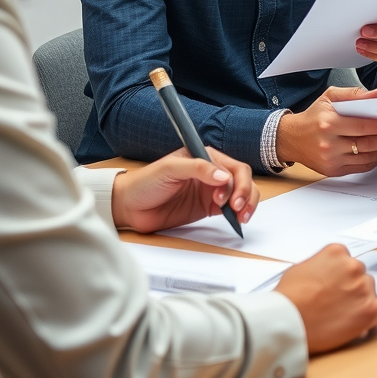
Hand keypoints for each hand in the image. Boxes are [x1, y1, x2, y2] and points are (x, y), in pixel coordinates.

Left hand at [111, 147, 258, 232]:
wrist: (129, 207)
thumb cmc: (145, 182)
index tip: (226, 196)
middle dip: (245, 193)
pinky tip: (237, 220)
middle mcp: (211, 172)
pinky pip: (230, 209)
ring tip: (241, 216)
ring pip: (241, 193)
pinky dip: (238, 213)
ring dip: (246, 203)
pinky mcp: (207, 207)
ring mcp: (211, 190)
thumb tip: (222, 176)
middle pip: (241, 179)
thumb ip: (197, 168)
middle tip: (237, 208)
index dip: (236, 181)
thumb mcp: (170, 169)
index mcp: (205, 157)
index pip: (232, 166)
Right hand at [274, 244, 376, 353]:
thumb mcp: (301, 269)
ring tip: (342, 315)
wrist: (286, 321)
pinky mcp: (369, 308)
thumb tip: (328, 276)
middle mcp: (353, 266)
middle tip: (337, 304)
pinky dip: (373, 315)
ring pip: (370, 291)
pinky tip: (361, 321)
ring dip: (360, 301)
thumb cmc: (288, 299)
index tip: (335, 287)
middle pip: (360, 276)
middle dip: (351, 288)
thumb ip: (321, 267)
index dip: (341, 277)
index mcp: (337, 252)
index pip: (347, 261)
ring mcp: (363, 286)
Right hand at [275, 86, 376, 175]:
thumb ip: (353, 94)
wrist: (291, 138)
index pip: (361, 126)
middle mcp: (329, 143)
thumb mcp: (329, 97)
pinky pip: (359, 168)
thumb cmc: (313, 116)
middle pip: (366, 144)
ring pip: (365, 158)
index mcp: (329, 123)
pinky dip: (374, 161)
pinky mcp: (332, 171)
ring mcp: (331, 160)